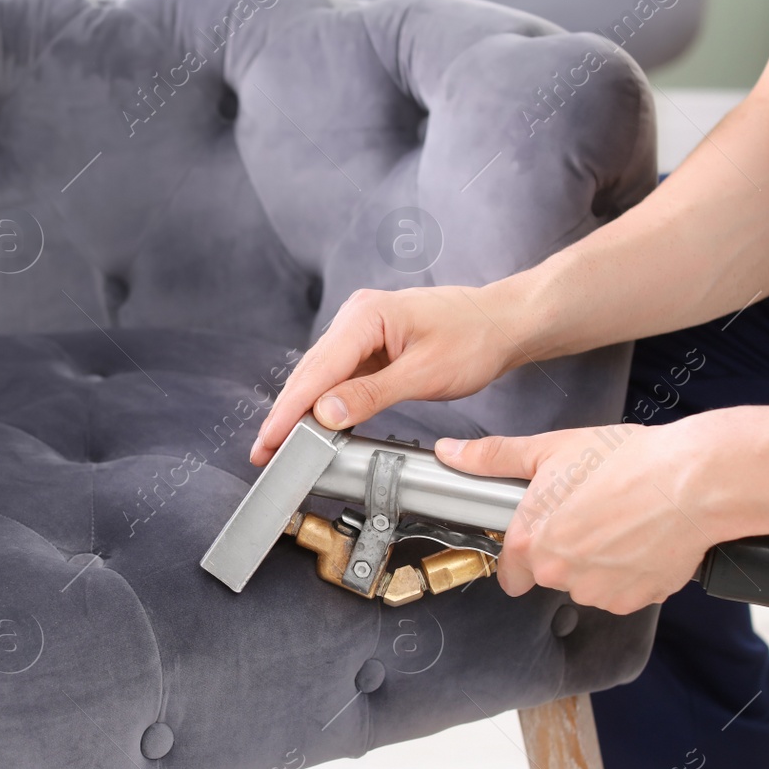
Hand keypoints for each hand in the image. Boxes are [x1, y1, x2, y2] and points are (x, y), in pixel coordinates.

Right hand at [250, 286, 519, 465]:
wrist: (503, 323)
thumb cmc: (475, 338)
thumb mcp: (425, 373)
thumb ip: (371, 394)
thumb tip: (325, 413)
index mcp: (366, 315)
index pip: (317, 370)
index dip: (289, 409)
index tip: (269, 440)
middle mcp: (357, 317)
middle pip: (310, 372)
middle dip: (286, 414)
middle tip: (264, 453)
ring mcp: (362, 330)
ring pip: (321, 376)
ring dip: (302, 410)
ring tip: (281, 446)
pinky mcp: (371, 345)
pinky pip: (340, 376)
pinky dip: (325, 402)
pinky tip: (314, 426)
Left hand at [433, 420, 717, 613]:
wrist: (691, 480)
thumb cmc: (626, 461)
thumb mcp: (549, 448)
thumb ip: (492, 457)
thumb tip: (450, 453)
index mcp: (530, 541)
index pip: (510, 570)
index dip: (525, 549)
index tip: (544, 531)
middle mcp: (558, 573)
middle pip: (551, 573)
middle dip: (567, 550)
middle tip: (592, 512)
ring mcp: (597, 591)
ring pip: (588, 584)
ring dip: (600, 562)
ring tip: (621, 521)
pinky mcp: (635, 599)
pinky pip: (623, 592)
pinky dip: (631, 573)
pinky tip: (642, 539)